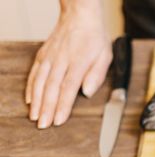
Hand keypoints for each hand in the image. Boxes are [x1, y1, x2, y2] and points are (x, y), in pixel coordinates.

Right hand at [25, 0, 111, 127]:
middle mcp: (61, 60)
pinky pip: (34, 73)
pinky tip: (29, 100)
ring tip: (35, 117)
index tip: (58, 120)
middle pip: (51, 88)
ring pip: (40, 82)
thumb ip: (97, 75)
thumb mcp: (105, 55)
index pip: (68, 88)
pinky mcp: (43, 55)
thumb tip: (88, 92)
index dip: (62, 105)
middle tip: (43, 125)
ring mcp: (50, 57)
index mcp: (78, 62)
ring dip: (36, 101)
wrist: (79, 15)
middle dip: (46, 109)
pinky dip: (30, 88)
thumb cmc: (94, 37)